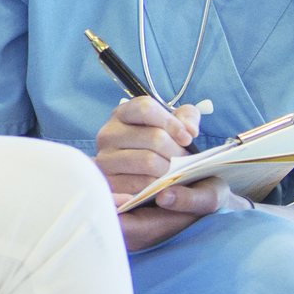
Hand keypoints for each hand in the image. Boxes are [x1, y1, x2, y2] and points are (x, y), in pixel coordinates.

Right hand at [93, 96, 216, 250]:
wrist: (134, 175)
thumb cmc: (155, 147)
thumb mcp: (171, 125)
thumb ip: (186, 118)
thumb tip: (189, 130)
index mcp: (122, 114)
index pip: (146, 108)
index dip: (172, 123)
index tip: (187, 138)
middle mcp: (108, 134)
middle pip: (154, 138)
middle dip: (176, 152)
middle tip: (182, 160)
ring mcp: (104, 158)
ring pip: (149, 161)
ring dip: (169, 170)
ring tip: (172, 172)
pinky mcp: (107, 181)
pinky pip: (140, 183)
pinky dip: (157, 185)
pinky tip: (160, 184)